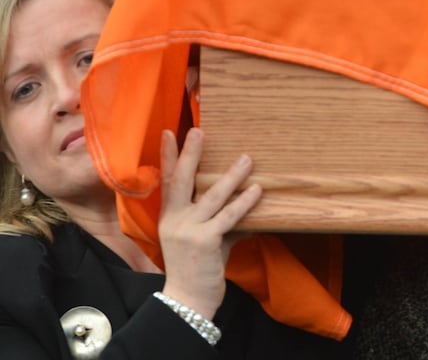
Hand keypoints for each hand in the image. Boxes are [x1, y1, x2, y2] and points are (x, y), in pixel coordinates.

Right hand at [157, 128, 261, 318]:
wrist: (188, 300)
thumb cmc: (198, 269)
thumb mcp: (206, 240)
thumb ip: (222, 221)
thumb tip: (247, 209)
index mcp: (170, 217)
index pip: (168, 181)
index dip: (169, 157)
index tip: (170, 132)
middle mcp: (175, 220)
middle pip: (182, 181)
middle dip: (189, 154)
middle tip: (198, 130)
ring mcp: (188, 229)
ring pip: (212, 196)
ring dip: (231, 176)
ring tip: (247, 159)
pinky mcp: (205, 240)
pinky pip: (229, 217)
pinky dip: (244, 203)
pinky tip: (257, 190)